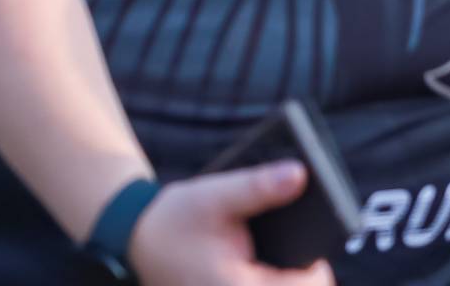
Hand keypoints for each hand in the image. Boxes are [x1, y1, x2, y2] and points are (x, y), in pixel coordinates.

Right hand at [130, 165, 336, 285]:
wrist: (135, 241)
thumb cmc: (172, 221)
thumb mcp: (211, 197)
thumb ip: (257, 187)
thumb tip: (300, 174)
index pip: (312, 285)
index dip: (315, 262)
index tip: (300, 237)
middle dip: (301, 270)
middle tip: (275, 243)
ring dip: (286, 277)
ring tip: (257, 251)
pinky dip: (269, 278)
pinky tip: (251, 260)